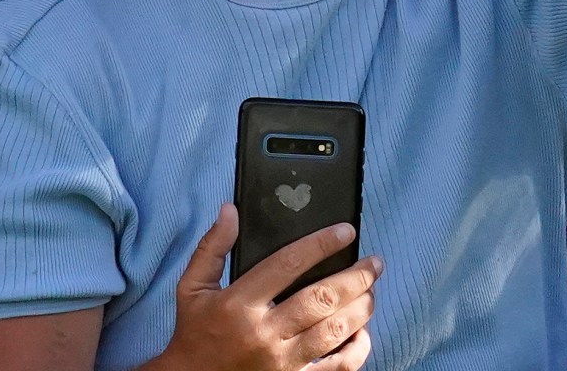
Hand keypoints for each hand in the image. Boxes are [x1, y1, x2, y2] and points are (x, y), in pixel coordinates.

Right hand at [157, 205, 378, 370]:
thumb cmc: (195, 334)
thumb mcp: (192, 289)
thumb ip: (212, 248)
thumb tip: (231, 211)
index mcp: (238, 305)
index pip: (287, 264)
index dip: (321, 244)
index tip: (346, 231)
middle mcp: (263, 333)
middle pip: (321, 299)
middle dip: (355, 277)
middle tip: (374, 263)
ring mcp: (281, 362)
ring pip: (334, 330)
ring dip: (361, 307)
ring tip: (371, 291)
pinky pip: (337, 367)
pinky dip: (357, 348)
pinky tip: (362, 331)